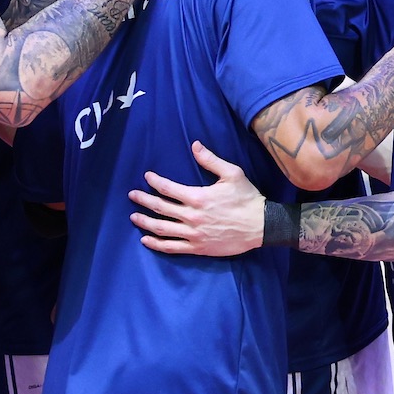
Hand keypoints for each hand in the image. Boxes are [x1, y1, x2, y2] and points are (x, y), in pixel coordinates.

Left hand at [131, 141, 266, 255]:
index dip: (155, 181)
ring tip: (134, 217)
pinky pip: (172, 247)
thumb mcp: (232, 173)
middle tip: (132, 195)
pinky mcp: (198, 247)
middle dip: (143, 200)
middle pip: (160, 208)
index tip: (147, 177)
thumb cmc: (247, 198)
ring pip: (162, 229)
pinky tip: (146, 240)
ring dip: (145, 222)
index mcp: (198, 197)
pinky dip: (157, 244)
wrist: (261, 226)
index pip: (168, 188)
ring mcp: (193, 234)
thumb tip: (194, 145)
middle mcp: (192, 216)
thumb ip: (210, 160)